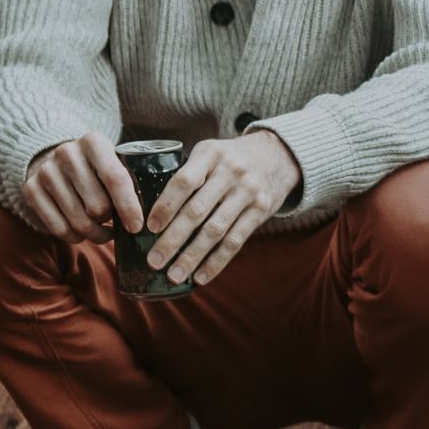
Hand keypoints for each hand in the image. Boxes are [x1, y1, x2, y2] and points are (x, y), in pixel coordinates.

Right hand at [23, 134, 140, 242]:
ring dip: (95, 234)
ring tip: (105, 233)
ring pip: (78, 220)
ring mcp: (46, 172)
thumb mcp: (114, 159)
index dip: (129, 207)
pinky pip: (57, 227)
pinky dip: (74, 237)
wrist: (53, 154)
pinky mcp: (31, 189)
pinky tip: (84, 234)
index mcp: (94, 142)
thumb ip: (130, 177)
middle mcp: (67, 153)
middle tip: (119, 224)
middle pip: (97, 205)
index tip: (137, 227)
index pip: (116, 179)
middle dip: (111, 221)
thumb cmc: (96, 164)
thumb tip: (153, 214)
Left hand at [145, 131, 304, 284]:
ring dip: (192, 256)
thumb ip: (187, 174)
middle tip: (154, 261)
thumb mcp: (210, 152)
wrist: (278, 154)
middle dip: (172, 239)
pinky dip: (217, 261)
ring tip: (174, 275)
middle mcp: (231, 172)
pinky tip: (201, 276)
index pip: (183, 182)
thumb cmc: (231, 158)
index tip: (150, 228)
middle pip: (197, 211)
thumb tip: (151, 213)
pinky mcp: (262, 209)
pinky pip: (236, 240)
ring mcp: (249, 191)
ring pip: (216, 230)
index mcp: (211, 154)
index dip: (165, 206)